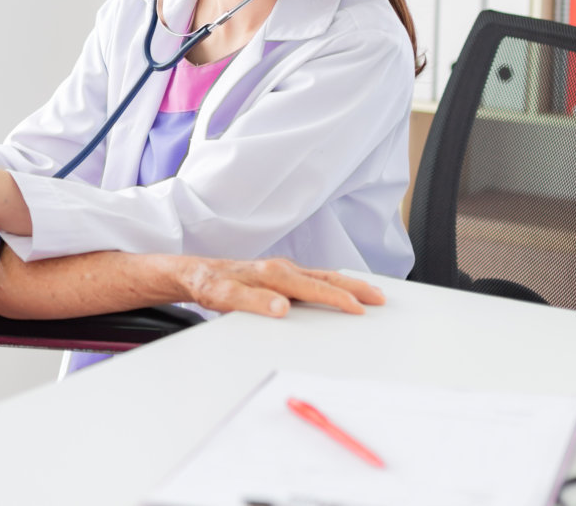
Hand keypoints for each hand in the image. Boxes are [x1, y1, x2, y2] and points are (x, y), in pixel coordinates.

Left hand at [177, 257, 386, 317]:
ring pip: (323, 276)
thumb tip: (282, 307)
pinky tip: (341, 289)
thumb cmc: (209, 285)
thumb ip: (252, 303)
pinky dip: (334, 282)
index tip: (358, 308)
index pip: (313, 288)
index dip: (337, 299)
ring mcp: (283, 270)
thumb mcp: (223, 297)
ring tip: (372, 293)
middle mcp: (281, 268)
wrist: (195, 273)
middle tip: (380, 298)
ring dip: (349, 284)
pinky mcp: (281, 274)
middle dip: (355, 287)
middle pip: (326, 278)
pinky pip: (314, 277)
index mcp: (272, 274)